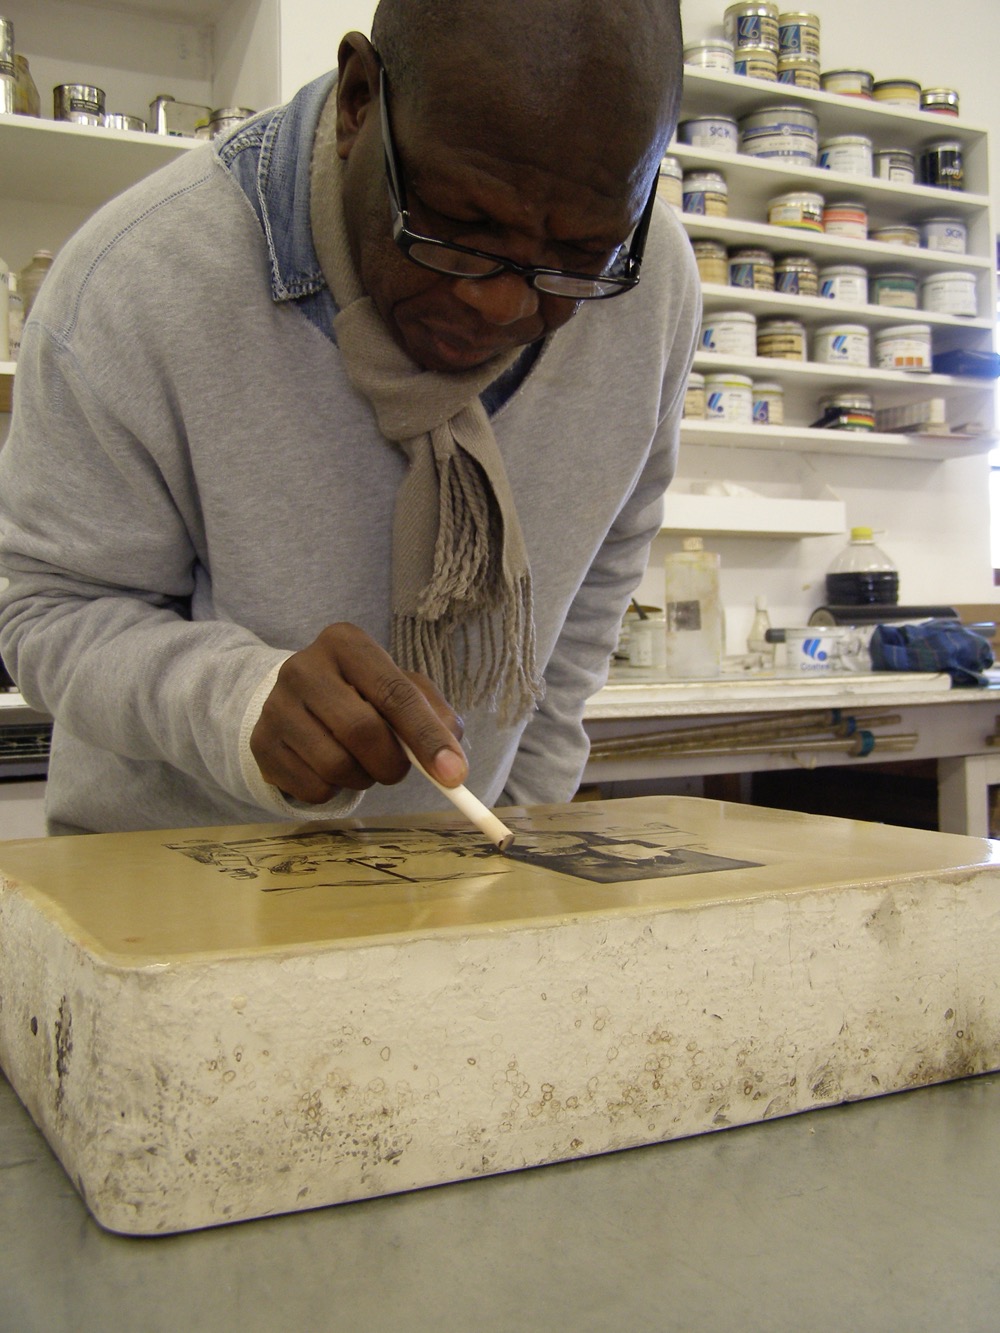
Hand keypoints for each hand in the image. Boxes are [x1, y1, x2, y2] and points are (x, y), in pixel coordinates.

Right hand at [249, 623, 466, 803]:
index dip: (427, 737)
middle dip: (392, 764)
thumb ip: (432, 714)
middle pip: (361, 731)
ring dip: (363, 778)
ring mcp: (275, 705)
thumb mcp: (400, 687)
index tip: (455, 775)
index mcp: (345, 643)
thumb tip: (451, 758)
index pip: (394, 693)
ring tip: (361, 762)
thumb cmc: (361, 693)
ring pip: (335, 765)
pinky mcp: (261, 743)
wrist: (296, 701)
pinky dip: (334, 791)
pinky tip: (330, 769)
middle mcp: (303, 667)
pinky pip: (312, 787)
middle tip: (398, 770)